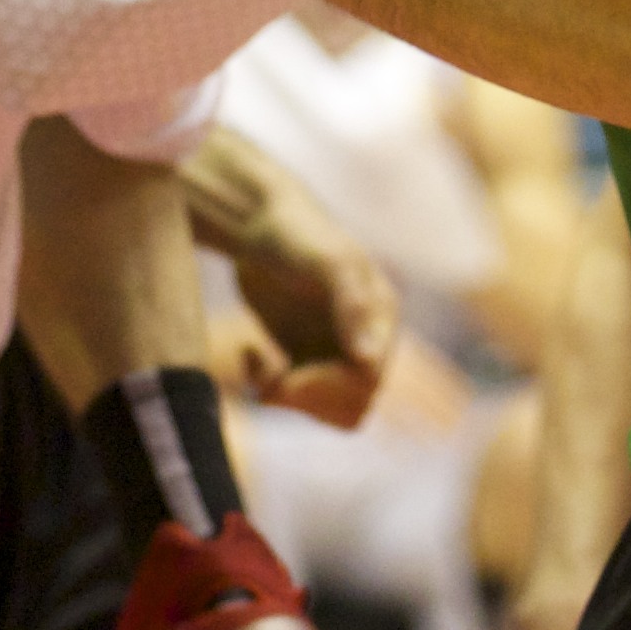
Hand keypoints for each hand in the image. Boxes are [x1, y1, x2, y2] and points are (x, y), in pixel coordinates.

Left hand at [182, 123, 397, 432]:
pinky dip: (270, 388)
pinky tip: (249, 354)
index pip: (368, 382)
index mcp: (381, 317)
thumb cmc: (293, 233)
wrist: (254, 221)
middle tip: (271, 377)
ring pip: (326, 408)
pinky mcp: (305, 354)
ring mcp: (335, 348)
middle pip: (352, 404)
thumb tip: (370, 360)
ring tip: (260, 369)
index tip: (286, 375)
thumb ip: (352, 303)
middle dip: (308, 398)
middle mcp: (366, 337)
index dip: (327, 387)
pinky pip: (297, 398)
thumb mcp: (324, 259)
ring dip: (289, 399)